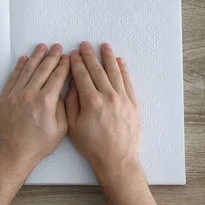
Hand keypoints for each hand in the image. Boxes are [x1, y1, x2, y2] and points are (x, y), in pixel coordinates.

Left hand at [0, 43, 69, 181]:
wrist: (12, 154)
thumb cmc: (37, 145)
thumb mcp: (60, 129)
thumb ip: (63, 108)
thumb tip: (62, 91)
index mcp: (46, 102)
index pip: (57, 77)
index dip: (64, 65)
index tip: (68, 57)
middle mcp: (30, 94)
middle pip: (43, 69)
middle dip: (52, 56)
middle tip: (57, 47)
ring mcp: (15, 95)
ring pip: (27, 70)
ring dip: (36, 57)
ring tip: (42, 47)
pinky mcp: (4, 98)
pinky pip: (13, 77)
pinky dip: (19, 67)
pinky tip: (24, 59)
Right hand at [65, 41, 141, 188]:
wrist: (117, 160)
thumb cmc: (92, 146)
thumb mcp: (73, 126)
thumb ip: (72, 103)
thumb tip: (72, 85)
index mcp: (91, 102)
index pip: (82, 76)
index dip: (76, 63)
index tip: (72, 54)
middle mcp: (108, 97)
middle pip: (97, 70)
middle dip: (89, 56)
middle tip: (85, 45)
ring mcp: (123, 99)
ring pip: (114, 72)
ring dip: (108, 57)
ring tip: (104, 46)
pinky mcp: (133, 104)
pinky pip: (128, 82)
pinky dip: (123, 70)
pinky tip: (119, 61)